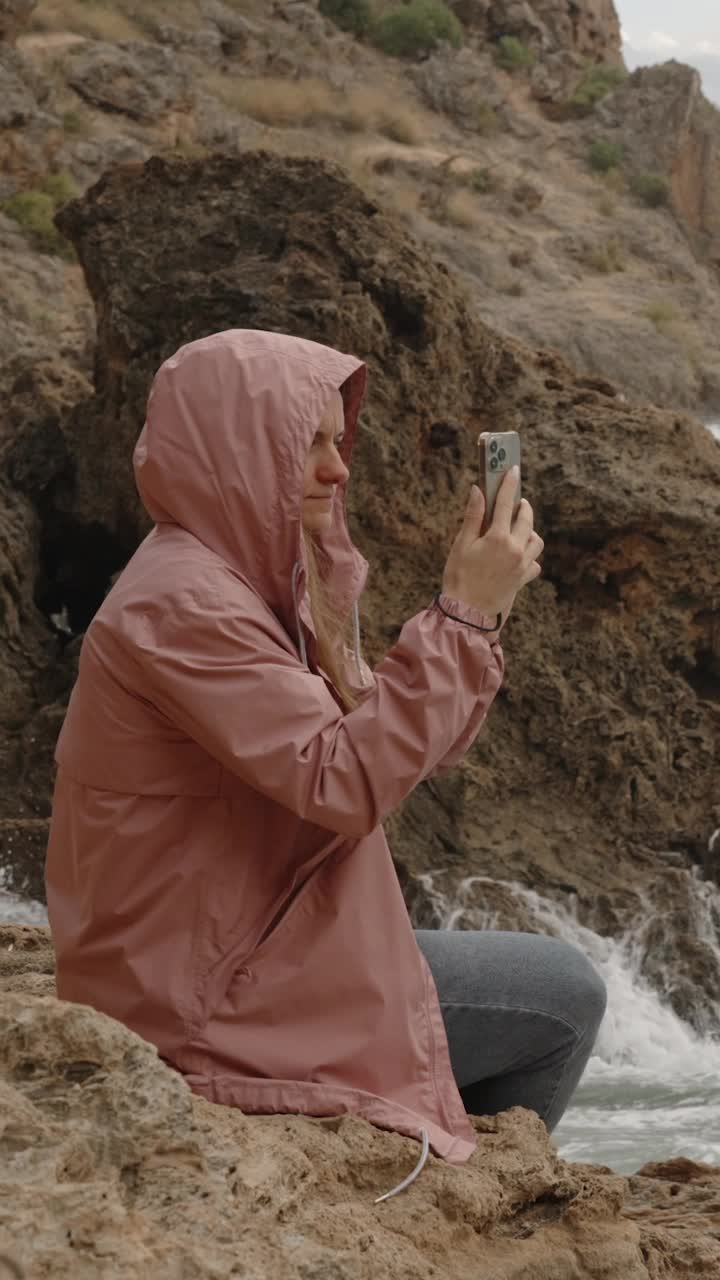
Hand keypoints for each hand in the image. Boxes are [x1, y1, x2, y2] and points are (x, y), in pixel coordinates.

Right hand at [441, 467, 542, 621]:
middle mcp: (515, 549)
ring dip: (529, 531)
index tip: (513, 470)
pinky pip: (534, 563)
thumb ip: (473, 517)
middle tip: (516, 502)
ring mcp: (522, 565)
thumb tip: (477, 490)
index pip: (506, 503)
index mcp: (498, 538)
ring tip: (518, 530)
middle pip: (526, 519)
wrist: (467, 613)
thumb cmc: (459, 578)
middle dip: (523, 507)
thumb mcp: (461, 545)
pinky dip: (529, 557)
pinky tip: (518, 557)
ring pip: (536, 541)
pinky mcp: (523, 579)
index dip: (509, 484)